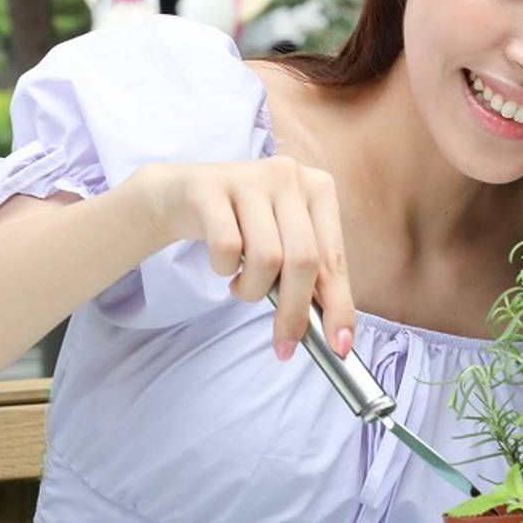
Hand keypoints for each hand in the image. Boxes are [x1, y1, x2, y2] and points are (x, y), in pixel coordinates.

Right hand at [132, 156, 354, 358]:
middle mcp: (289, 175)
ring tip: (242, 285)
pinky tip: (223, 262)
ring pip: (266, 258)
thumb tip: (335, 335)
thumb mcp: (285, 243)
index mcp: (319, 189)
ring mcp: (250, 178)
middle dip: (293, 312)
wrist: (183, 195)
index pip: (334, 260)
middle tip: (283, 344)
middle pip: (303, 261)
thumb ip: (311, 279)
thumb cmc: (244, 225)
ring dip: (252, 289)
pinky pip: (226, 247)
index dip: (339, 307)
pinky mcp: (211, 188)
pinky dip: (224, 268)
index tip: (339, 347)